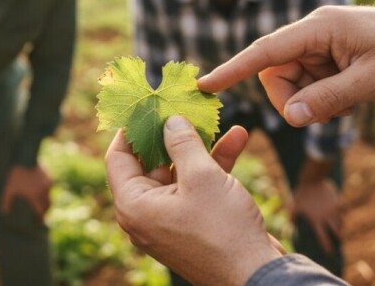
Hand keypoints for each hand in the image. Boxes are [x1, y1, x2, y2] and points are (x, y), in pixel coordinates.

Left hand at [1, 165, 52, 219]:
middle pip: (47, 205)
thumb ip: (6, 201)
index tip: (40, 222)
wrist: (24, 159)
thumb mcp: (9, 189)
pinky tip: (41, 190)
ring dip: (46, 201)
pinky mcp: (50, 178)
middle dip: (45, 211)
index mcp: (34, 197)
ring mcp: (47, 185)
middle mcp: (43, 192)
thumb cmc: (15, 175)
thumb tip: (3, 212)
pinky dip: (46, 191)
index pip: (41, 212)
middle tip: (42, 214)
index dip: (41, 218)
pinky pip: (49, 187)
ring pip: (49, 196)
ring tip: (41, 203)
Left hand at [105, 115, 283, 284]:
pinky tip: (237, 138)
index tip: (144, 105)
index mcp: (134, 205)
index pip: (118, 157)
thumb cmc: (223, 230)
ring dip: (198, 146)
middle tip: (181, 105)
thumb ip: (182, 142)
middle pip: (149, 162)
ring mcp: (170, 218)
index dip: (130, 128)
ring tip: (212, 118)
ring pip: (178, 171)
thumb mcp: (202, 176)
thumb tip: (170, 120)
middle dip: (170, 133)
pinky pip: (196, 186)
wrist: (257, 275)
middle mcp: (146, 213)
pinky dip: (214, 164)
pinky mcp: (194, 221)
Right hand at [198, 6, 374, 126]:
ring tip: (348, 99)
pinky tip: (350, 93)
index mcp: (319, 28)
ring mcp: (319, 42)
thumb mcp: (371, 82)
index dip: (233, 69)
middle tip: (326, 111)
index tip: (203, 84)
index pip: (265, 50)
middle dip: (292, 98)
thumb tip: (291, 117)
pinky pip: (308, 81)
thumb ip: (328, 100)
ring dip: (311, 98)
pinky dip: (322, 95)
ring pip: (290, 80)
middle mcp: (313, 31)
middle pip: (275, 72)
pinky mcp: (327, 54)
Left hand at [292, 179, 340, 253]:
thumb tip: (290, 225)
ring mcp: (333, 209)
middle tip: (338, 240)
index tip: (328, 253)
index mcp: (316, 220)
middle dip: (338, 237)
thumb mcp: (293, 205)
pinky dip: (342, 212)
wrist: (312, 180)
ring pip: (341, 221)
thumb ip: (292, 216)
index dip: (326, 246)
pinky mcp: (337, 201)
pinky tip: (341, 212)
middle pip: (336, 231)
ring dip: (340, 226)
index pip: (323, 237)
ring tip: (338, 228)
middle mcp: (327, 217)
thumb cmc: (301, 193)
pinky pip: (343, 209)